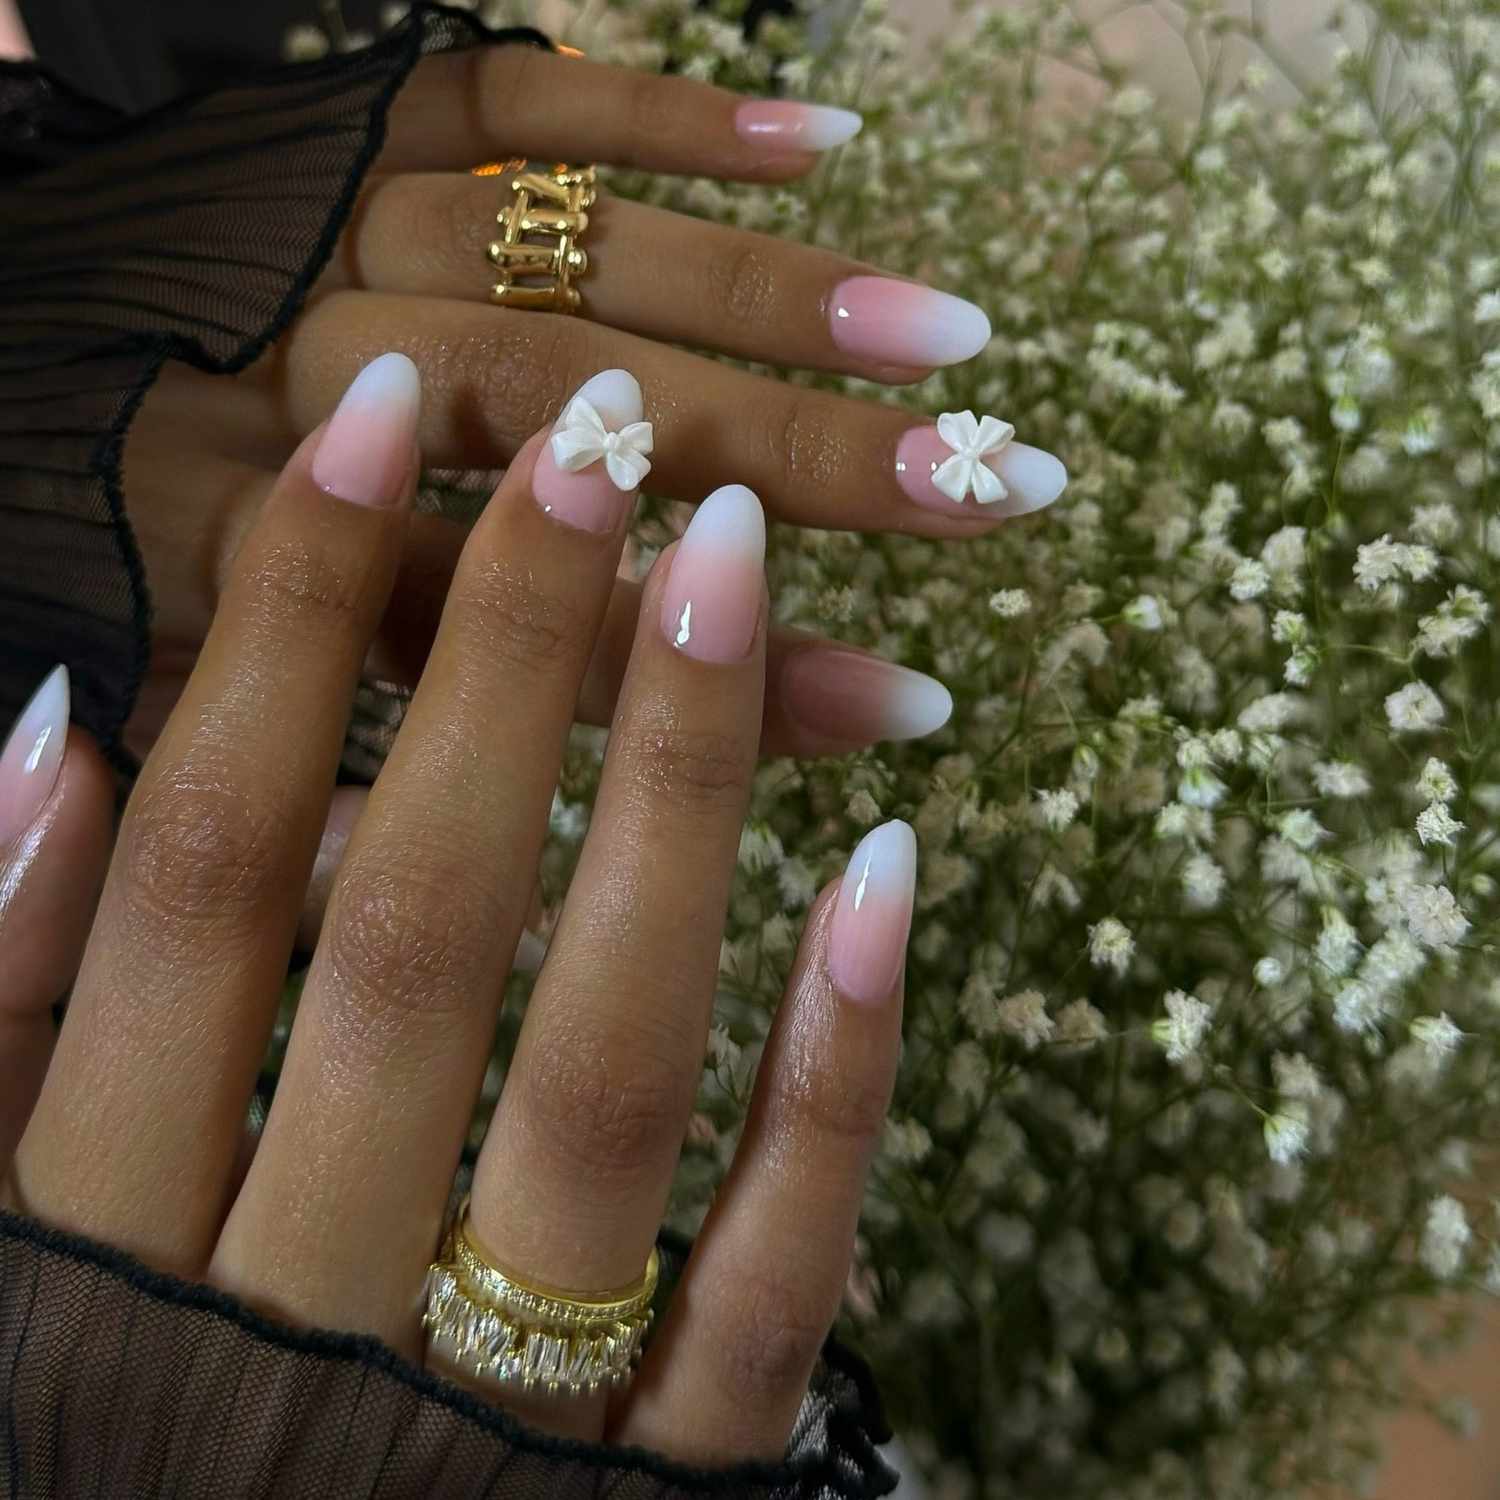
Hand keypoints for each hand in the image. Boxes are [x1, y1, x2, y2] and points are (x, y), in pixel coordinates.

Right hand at [5, 355, 916, 1460]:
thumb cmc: (115, 1426)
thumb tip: (50, 727)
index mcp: (106, 1236)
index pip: (208, 865)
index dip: (284, 628)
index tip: (370, 426)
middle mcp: (309, 1304)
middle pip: (419, 924)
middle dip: (506, 660)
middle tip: (603, 438)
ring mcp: (511, 1401)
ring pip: (605, 1065)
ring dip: (675, 799)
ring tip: (734, 565)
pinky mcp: (670, 1475)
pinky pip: (770, 1273)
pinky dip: (831, 1074)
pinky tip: (886, 867)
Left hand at [122, 43, 1065, 758]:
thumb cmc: (57, 548)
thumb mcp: (160, 705)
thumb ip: (296, 814)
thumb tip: (486, 892)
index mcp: (254, 556)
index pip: (532, 633)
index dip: (721, 679)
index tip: (906, 704)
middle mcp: (301, 378)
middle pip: (585, 426)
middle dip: (800, 461)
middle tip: (994, 492)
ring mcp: (319, 222)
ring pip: (572, 255)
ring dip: (774, 293)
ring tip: (953, 341)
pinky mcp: (337, 114)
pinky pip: (513, 96)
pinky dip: (666, 114)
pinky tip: (822, 142)